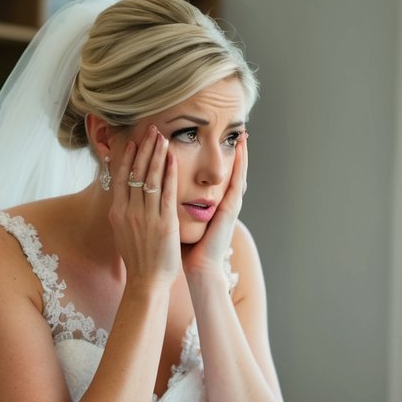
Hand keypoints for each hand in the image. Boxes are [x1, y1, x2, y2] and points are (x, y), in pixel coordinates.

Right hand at [109, 125, 180, 286]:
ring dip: (156, 154)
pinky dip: (169, 174)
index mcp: (117, 212)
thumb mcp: (122, 232)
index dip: (127, 156)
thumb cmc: (138, 259)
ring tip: (161, 136)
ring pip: (150, 178)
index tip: (133, 140)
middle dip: (143, 148)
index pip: (120, 177)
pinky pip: (166, 193)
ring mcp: (146, 217)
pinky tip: (173, 159)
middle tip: (150, 128)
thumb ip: (124, 212)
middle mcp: (129, 211)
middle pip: (135, 172)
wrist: (146, 282)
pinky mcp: (164, 223)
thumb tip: (123, 197)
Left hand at [182, 131, 247, 278]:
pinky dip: (241, 166)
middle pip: (230, 172)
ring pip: (238, 174)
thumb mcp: (180, 221)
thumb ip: (174, 207)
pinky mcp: (230, 209)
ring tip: (244, 135)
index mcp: (212, 205)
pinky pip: (238, 183)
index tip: (216, 141)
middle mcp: (223, 202)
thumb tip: (157, 197)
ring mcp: (229, 205)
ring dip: (242, 154)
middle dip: (234, 153)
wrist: (200, 268)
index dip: (218, 160)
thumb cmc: (187, 249)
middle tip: (239, 132)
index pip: (216, 177)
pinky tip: (242, 151)